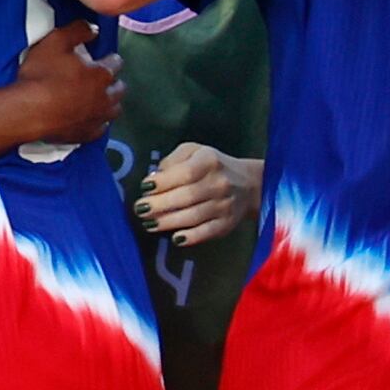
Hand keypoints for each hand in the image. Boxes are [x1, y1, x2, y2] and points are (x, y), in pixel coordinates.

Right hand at [13, 21, 124, 145]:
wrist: (28, 111)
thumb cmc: (41, 74)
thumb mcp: (55, 41)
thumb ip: (77, 31)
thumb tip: (94, 29)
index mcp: (101, 74)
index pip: (115, 63)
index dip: (112, 59)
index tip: (109, 57)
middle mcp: (104, 97)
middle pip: (119, 89)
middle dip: (115, 83)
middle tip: (108, 79)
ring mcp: (96, 118)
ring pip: (114, 111)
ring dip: (111, 103)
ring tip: (104, 100)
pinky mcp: (85, 135)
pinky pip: (99, 129)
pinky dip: (98, 123)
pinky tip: (93, 120)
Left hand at [134, 143, 261, 247]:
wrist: (249, 184)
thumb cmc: (213, 166)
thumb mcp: (194, 151)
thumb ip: (173, 159)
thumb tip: (155, 177)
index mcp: (209, 161)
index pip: (184, 173)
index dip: (163, 182)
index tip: (145, 187)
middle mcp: (219, 183)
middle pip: (186, 196)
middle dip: (159, 204)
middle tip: (140, 209)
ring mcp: (225, 205)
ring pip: (194, 216)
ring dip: (168, 222)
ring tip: (149, 223)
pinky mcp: (227, 223)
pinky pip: (207, 232)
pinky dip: (191, 237)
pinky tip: (176, 238)